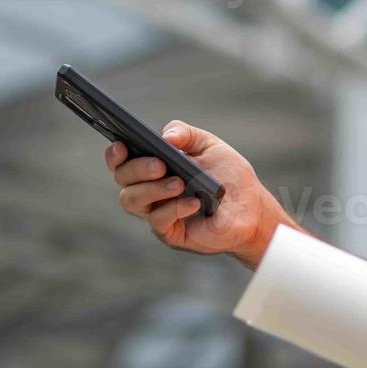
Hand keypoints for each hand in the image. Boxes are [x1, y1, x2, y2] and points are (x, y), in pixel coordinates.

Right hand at [107, 122, 287, 263]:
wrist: (251, 208)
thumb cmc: (228, 175)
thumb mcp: (209, 146)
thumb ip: (186, 134)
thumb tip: (166, 137)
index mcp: (153, 167)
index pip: (122, 160)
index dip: (115, 153)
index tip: (121, 144)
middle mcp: (149, 190)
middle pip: (123, 179)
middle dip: (137, 169)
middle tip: (160, 164)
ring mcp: (157, 212)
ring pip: (132, 201)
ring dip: (153, 189)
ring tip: (179, 183)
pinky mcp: (170, 233)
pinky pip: (158, 221)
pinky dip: (174, 208)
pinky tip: (193, 202)